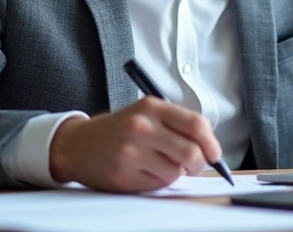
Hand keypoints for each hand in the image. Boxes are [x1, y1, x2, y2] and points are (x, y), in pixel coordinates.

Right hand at [48, 97, 221, 191]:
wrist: (78, 144)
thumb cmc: (120, 130)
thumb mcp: (146, 113)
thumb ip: (177, 124)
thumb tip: (210, 148)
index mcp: (151, 106)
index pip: (196, 124)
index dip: (211, 143)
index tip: (214, 154)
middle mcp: (141, 126)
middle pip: (190, 152)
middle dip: (199, 165)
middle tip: (195, 167)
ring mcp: (130, 151)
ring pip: (175, 172)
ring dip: (175, 173)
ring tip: (160, 165)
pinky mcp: (123, 174)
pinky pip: (157, 184)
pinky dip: (158, 182)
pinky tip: (144, 172)